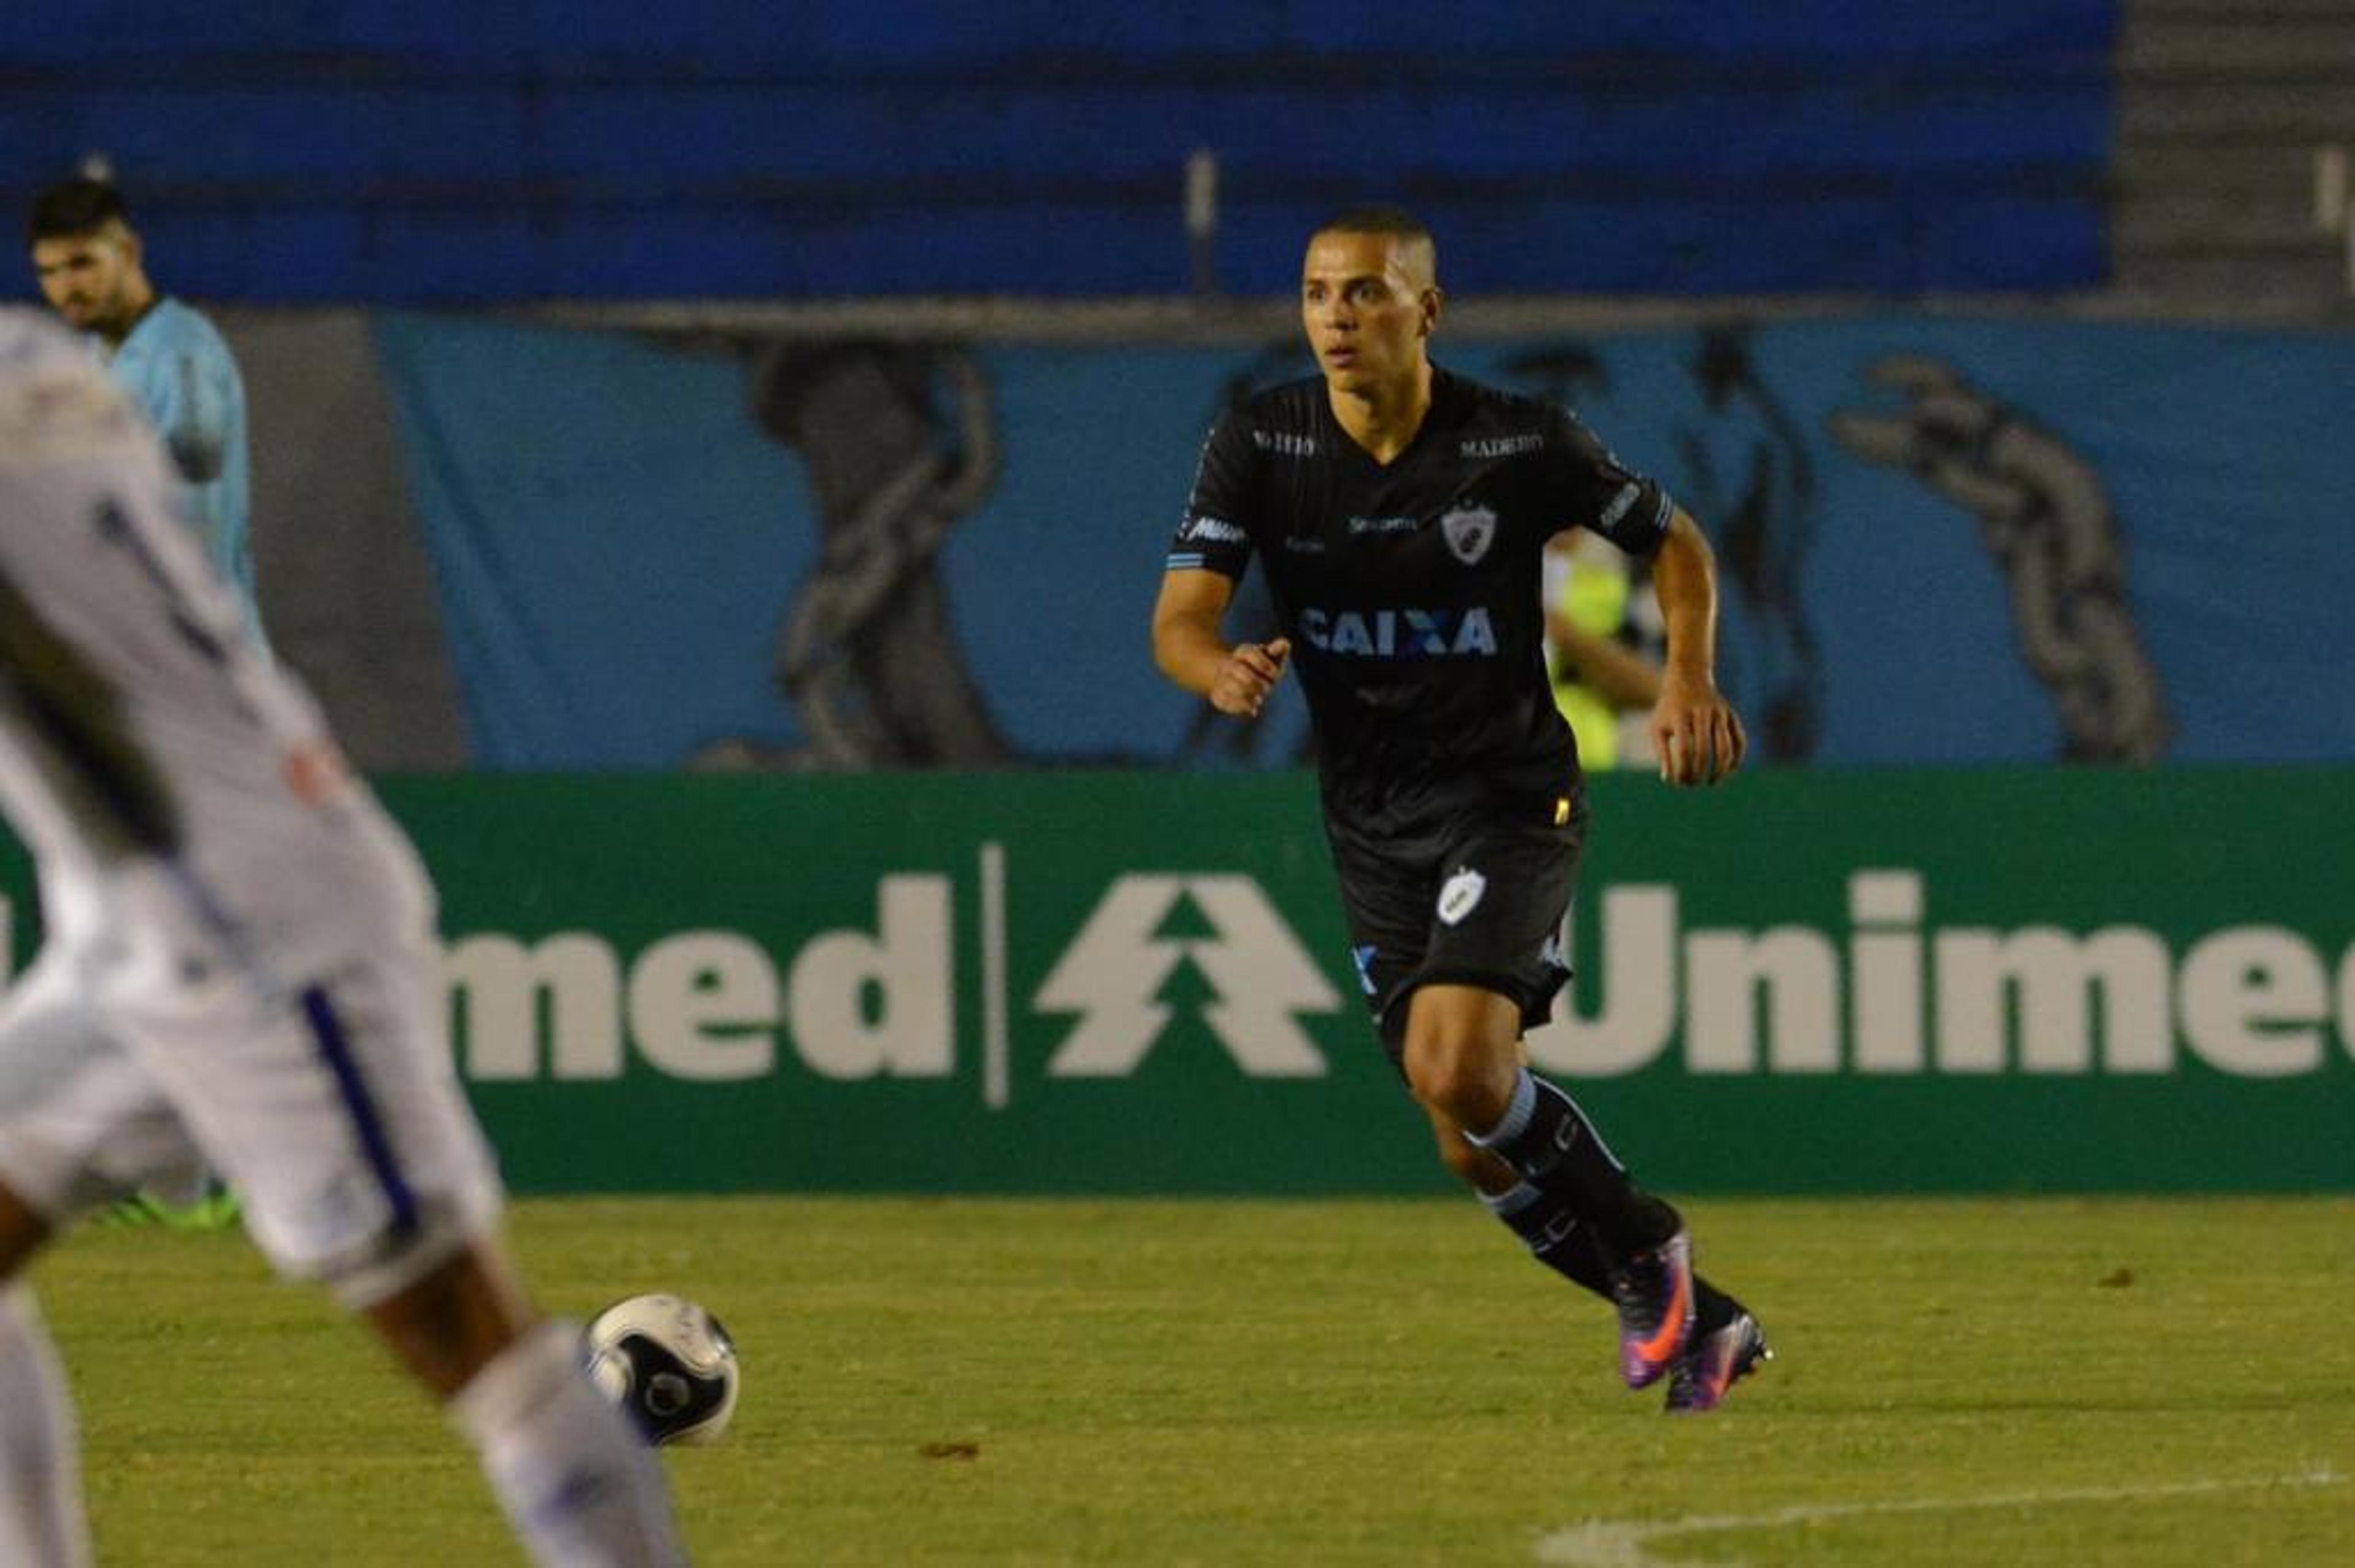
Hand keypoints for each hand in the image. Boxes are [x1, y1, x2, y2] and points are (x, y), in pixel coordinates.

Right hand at [1210, 638, 1289, 717]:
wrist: (1234, 678)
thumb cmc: (1259, 668)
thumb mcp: (1271, 659)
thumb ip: (1279, 651)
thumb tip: (1285, 643)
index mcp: (1243, 652)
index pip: (1250, 653)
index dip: (1265, 665)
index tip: (1275, 674)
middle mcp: (1229, 664)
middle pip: (1239, 670)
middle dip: (1256, 681)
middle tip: (1267, 688)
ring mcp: (1221, 680)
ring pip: (1230, 686)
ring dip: (1248, 694)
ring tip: (1260, 700)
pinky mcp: (1218, 696)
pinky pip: (1225, 702)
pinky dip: (1241, 707)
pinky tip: (1253, 710)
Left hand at [1651, 669, 1745, 785]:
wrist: (1688, 678)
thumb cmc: (1669, 708)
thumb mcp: (1658, 726)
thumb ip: (1661, 752)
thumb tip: (1669, 779)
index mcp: (1681, 716)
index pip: (1685, 750)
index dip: (1683, 770)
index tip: (1680, 782)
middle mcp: (1702, 713)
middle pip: (1705, 749)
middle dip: (1699, 772)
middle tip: (1693, 784)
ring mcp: (1720, 713)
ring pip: (1726, 747)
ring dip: (1721, 770)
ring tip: (1712, 782)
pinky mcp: (1731, 715)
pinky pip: (1739, 740)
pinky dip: (1736, 758)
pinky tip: (1727, 771)